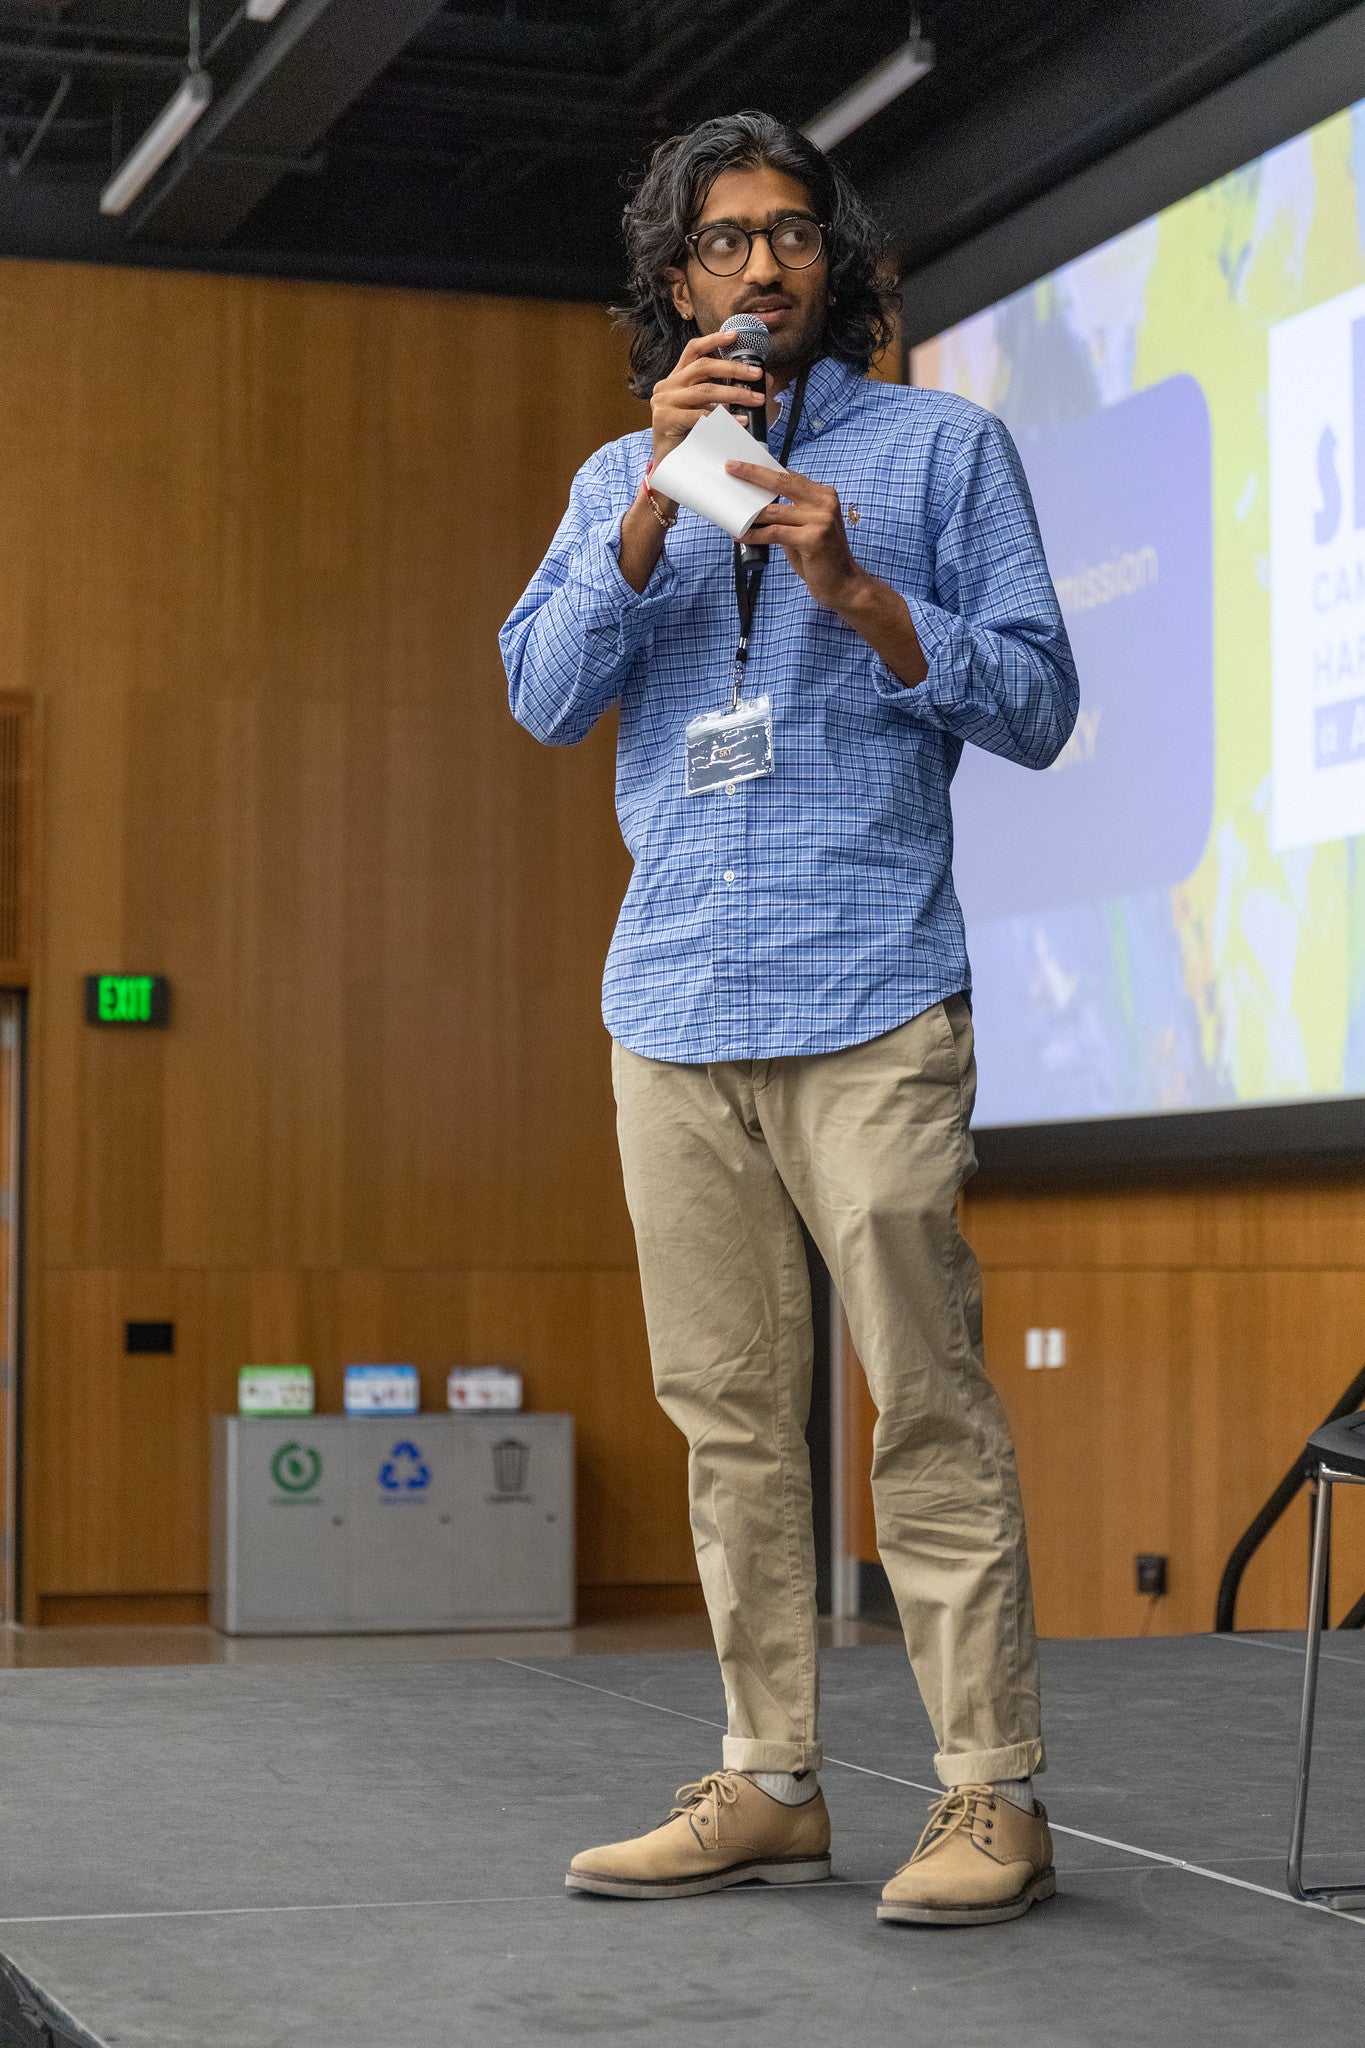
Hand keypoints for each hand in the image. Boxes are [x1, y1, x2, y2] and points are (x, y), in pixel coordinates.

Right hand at [650, 331, 763, 469]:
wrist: (670, 467)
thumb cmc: (692, 438)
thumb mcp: (711, 410)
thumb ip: (729, 393)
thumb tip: (764, 380)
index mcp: (676, 379)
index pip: (693, 351)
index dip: (713, 340)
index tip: (735, 334)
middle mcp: (666, 386)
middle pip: (702, 367)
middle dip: (733, 369)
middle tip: (757, 373)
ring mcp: (663, 402)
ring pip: (704, 391)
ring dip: (734, 393)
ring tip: (756, 399)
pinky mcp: (664, 419)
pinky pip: (700, 415)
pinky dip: (723, 417)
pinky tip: (740, 421)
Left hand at [725, 462, 868, 613]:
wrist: (842, 584)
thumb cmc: (819, 557)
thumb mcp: (805, 528)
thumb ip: (788, 514)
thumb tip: (757, 505)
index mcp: (824, 495)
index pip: (790, 477)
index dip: (765, 470)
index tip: (744, 464)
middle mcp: (824, 503)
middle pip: (782, 482)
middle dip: (753, 474)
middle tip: (731, 467)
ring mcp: (820, 520)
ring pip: (774, 511)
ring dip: (749, 515)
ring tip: (730, 514)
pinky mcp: (812, 539)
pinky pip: (774, 533)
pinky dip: (754, 535)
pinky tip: (740, 536)